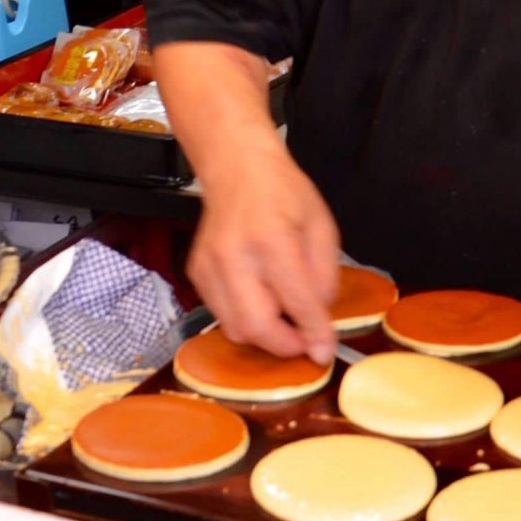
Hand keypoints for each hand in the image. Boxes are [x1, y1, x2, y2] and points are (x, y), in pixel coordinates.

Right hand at [186, 149, 341, 363]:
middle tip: (303, 343)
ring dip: (263, 336)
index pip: (296, 301)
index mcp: (272, 239)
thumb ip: (324, 276)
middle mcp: (235, 255)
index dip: (314, 333)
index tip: (324, 352)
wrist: (237, 168)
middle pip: (256, 326)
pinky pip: (220, 314)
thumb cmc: (284, 194)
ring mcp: (209, 266)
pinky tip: (259, 300)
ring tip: (283, 320)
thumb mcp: (321, 227)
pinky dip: (243, 319)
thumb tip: (319, 319)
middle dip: (284, 345)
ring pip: (234, 328)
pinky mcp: (196, 272)